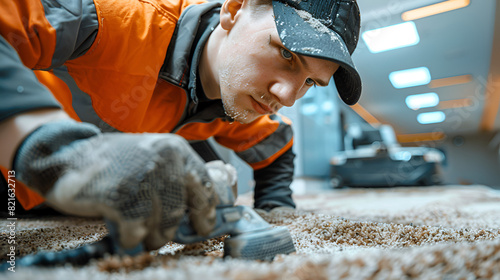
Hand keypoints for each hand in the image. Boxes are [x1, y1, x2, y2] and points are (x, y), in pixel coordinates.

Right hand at [14, 120, 216, 249]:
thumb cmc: (112, 163)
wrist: (66, 158)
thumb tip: (198, 211)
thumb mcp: (151, 158)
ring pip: (162, 224)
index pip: (205, 185)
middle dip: (172, 229)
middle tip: (162, 237)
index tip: (204, 225)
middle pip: (181, 209)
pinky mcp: (123, 196)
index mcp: (176, 149)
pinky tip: (124, 232)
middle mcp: (165, 159)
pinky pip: (138, 231)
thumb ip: (174, 178)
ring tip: (140, 233)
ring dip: (152, 236)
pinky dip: (131, 238)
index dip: (207, 211)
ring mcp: (144, 177)